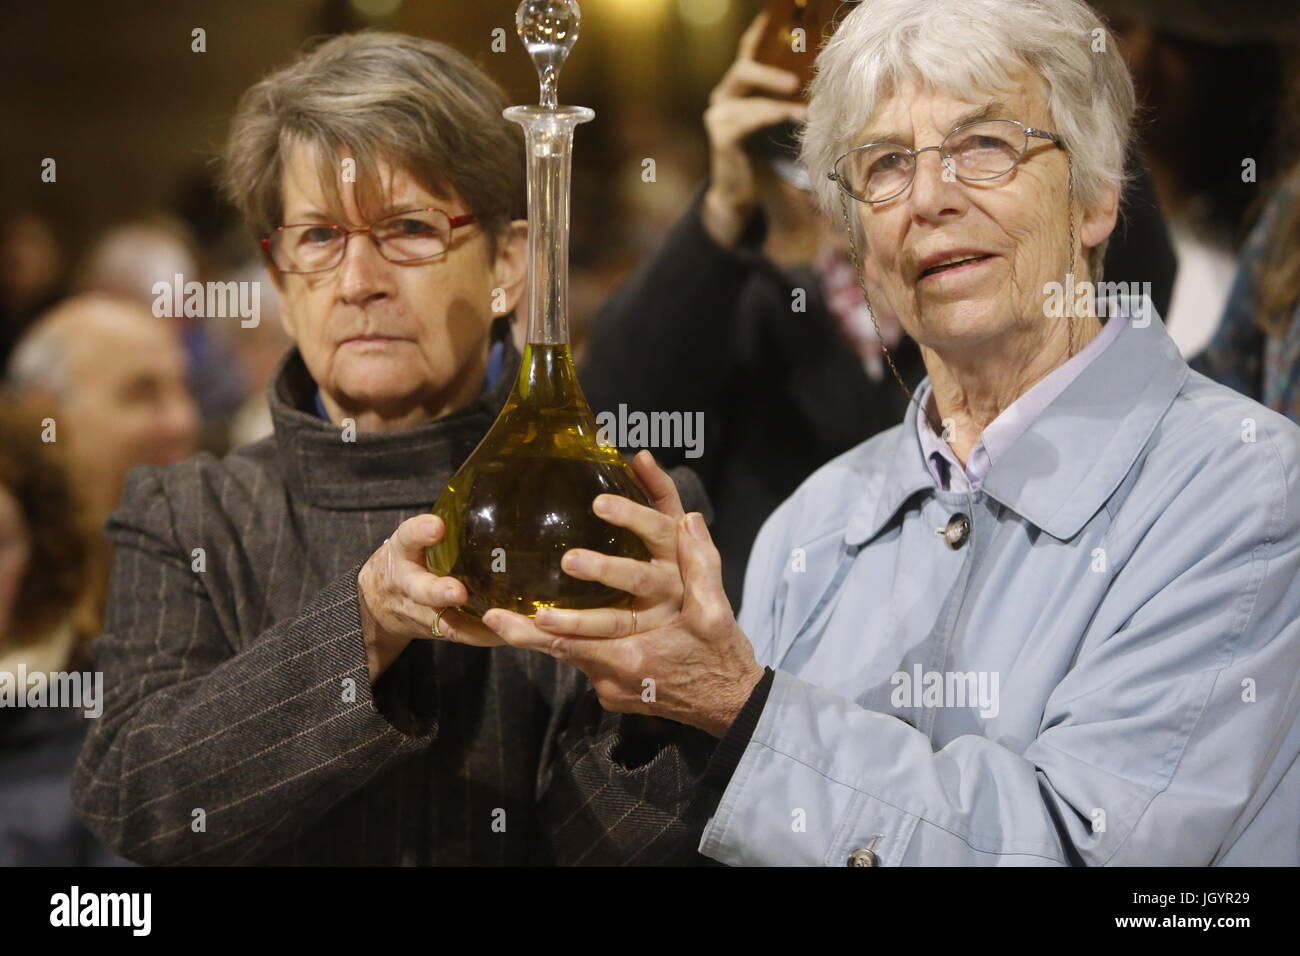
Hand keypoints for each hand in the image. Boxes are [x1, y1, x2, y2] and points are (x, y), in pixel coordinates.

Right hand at [356, 514, 502, 682]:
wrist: (380, 599)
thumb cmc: (412, 556)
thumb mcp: (415, 536)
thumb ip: (446, 520)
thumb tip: (492, 483)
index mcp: (404, 551)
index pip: (407, 537)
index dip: (420, 533)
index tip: (436, 527)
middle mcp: (409, 583)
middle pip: (420, 589)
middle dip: (438, 592)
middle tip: (457, 592)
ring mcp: (422, 611)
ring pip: (443, 621)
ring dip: (468, 623)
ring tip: (495, 619)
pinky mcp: (437, 630)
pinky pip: (461, 635)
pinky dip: (484, 635)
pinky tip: (508, 631)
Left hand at [482, 452, 765, 737]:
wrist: (730, 704)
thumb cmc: (721, 655)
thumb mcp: (717, 610)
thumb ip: (700, 563)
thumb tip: (687, 517)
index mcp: (636, 656)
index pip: (577, 641)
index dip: (546, 626)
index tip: (515, 613)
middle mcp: (617, 677)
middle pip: (561, 652)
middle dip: (524, 634)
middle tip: (491, 617)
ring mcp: (613, 689)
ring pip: (570, 657)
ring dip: (540, 639)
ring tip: (501, 622)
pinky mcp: (615, 694)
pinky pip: (586, 664)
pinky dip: (570, 646)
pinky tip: (552, 627)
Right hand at [702, 10, 808, 248]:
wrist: (743, 195)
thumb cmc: (767, 157)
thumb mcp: (782, 123)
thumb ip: (794, 100)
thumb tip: (830, 80)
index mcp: (741, 88)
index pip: (750, 51)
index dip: (762, 32)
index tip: (778, 17)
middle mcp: (725, 95)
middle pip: (744, 65)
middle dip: (771, 67)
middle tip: (798, 77)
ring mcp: (718, 113)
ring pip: (744, 89)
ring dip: (777, 95)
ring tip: (803, 106)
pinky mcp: (720, 135)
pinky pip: (745, 118)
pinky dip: (771, 115)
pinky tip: (791, 118)